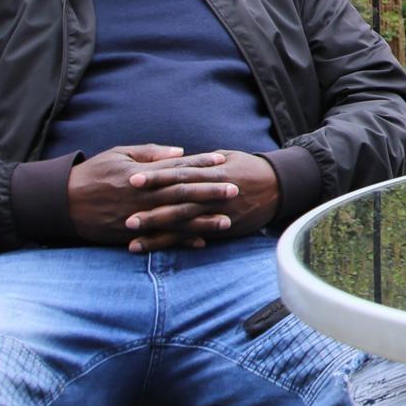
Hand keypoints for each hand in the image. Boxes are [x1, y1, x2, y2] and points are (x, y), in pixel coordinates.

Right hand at [67, 145, 232, 248]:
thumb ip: (150, 153)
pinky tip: (201, 242)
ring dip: (202, 220)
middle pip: (183, 192)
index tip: (222, 159)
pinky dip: (180, 241)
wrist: (62, 202)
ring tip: (227, 221)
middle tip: (235, 189)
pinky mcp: (132, 234)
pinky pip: (160, 239)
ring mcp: (138, 216)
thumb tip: (179, 151)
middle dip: (210, 191)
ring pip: (176, 218)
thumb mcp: (118, 154)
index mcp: (142, 173)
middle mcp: (143, 195)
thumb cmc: (92, 174)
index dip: (201, 162)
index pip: (177, 166)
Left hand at [122, 149, 280, 249]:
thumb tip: (174, 159)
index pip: (177, 173)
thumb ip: (198, 162)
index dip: (155, 177)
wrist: (279, 187)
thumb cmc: (248, 168)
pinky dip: (179, 243)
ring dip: (159, 233)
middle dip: (151, 210)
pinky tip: (161, 249)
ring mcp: (218, 212)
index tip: (131, 179)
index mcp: (210, 171)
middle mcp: (212, 193)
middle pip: (177, 201)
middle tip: (125, 216)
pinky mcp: (224, 227)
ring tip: (134, 240)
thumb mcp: (225, 157)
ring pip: (184, 223)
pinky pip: (198, 235)